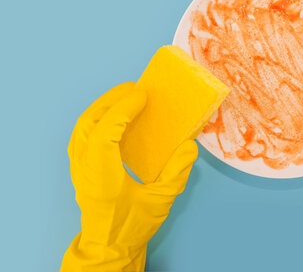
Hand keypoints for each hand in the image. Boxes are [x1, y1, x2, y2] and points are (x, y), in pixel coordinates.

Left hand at [61, 83, 197, 271]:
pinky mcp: (81, 167)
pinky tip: (115, 117)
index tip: (141, 96)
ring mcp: (79, 167)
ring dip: (103, 106)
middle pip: (88, 122)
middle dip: (111, 100)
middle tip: (134, 89)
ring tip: (125, 97)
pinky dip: (99, 118)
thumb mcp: (161, 201)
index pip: (105, 132)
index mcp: (102, 175)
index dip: (122, 109)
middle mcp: (85, 168)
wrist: (108, 246)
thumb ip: (177, 172)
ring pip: (82, 126)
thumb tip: (189, 146)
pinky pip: (83, 134)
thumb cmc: (131, 226)